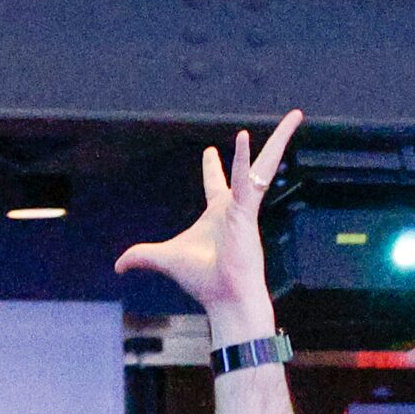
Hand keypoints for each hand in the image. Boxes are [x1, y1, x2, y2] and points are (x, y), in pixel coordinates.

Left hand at [114, 111, 301, 339]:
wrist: (225, 299)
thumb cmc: (203, 281)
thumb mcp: (164, 260)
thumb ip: (141, 256)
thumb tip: (118, 266)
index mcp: (220, 213)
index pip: (217, 183)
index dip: (212, 167)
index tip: (209, 152)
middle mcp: (236, 206)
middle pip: (250, 166)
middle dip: (263, 144)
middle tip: (287, 120)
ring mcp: (245, 207)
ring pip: (261, 166)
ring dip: (280, 139)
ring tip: (296, 114)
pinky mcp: (247, 212)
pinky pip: (246, 180)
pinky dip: (244, 160)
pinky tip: (244, 137)